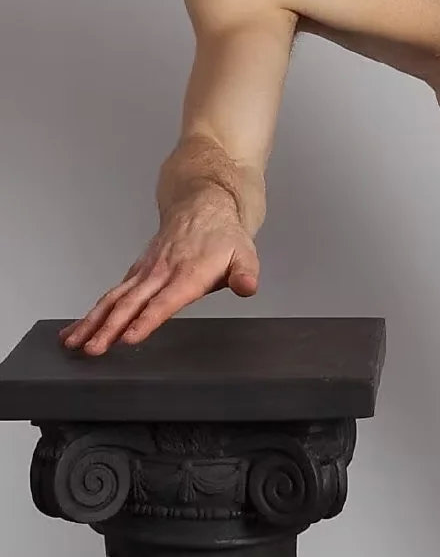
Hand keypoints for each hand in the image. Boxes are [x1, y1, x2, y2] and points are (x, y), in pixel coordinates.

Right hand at [58, 203, 259, 356]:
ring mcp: (145, 273)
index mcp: (187, 275)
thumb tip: (248, 286)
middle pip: (130, 304)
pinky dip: (94, 312)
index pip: (163, 302)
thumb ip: (245, 273)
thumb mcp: (244, 254)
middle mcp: (160, 274)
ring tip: (73, 343)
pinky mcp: (137, 273)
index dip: (146, 320)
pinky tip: (80, 328)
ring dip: (92, 321)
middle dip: (108, 329)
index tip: (129, 338)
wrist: (202, 206)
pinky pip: (112, 294)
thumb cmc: (223, 237)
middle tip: (92, 350)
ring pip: (113, 299)